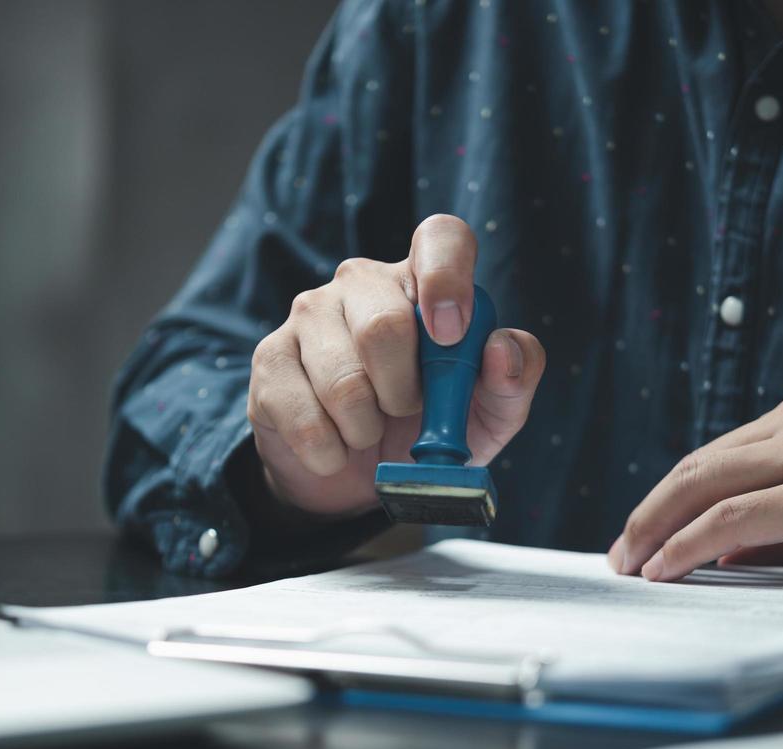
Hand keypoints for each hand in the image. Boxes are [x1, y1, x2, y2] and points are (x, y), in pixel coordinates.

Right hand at [247, 214, 545, 517]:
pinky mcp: (270, 358)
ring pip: (342, 382)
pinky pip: (304, 416)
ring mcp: (308, 314)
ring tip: (367, 432)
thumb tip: (503, 349)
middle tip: (405, 411)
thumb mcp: (486, 415)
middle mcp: (361, 283)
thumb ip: (512, 380)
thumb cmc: (427, 428)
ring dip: (365, 429)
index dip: (447, 277)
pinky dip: (330, 451)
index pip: (440, 238)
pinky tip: (334, 448)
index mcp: (421, 282)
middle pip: (383, 325)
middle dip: (403, 393)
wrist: (356, 476)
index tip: (451, 332)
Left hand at [609, 372, 782, 600]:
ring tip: (630, 566)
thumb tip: (718, 546)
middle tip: (620, 554)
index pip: (722, 451)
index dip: (674, 495)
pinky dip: (687, 545)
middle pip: (700, 462)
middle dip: (649, 511)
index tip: (645, 532)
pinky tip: (665, 569)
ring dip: (655, 529)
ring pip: (705, 484)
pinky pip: (732, 518)